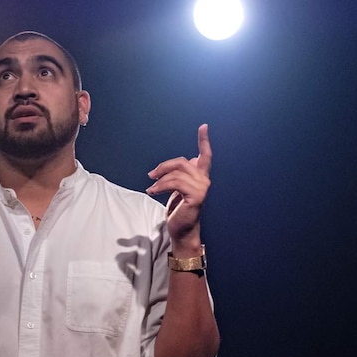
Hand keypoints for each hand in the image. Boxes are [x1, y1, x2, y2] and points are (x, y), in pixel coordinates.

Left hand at [146, 124, 211, 243]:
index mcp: (201, 177)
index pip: (205, 156)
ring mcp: (202, 188)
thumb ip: (182, 175)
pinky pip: (175, 183)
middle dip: (164, 166)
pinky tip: (153, 192)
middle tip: (151, 175)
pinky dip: (160, 186)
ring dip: (159, 180)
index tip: (203, 126)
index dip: (204, 140)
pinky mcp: (196, 196)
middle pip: (183, 162)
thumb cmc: (178, 210)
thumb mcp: (178, 189)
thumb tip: (185, 162)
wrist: (181, 230)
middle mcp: (204, 180)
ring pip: (176, 173)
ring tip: (151, 188)